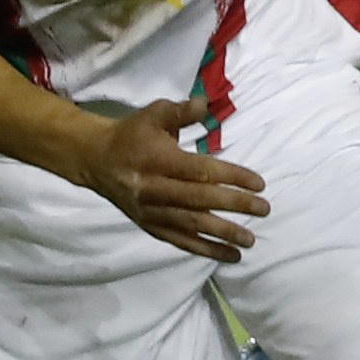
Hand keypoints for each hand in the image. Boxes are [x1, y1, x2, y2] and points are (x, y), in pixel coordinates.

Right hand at [82, 97, 268, 261]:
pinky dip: (204, 249)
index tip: (259, 184)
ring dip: (223, 234)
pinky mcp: (149, 225)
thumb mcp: (155, 114)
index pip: (201, 171)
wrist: (95, 159)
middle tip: (264, 210)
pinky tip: (228, 255)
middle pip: (200, 200)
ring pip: (191, 225)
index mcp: (158, 160)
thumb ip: (182, 111)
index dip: (233, 177)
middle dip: (235, 206)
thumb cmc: (132, 134)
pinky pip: (179, 240)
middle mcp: (153, 189)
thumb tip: (206, 103)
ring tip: (250, 241)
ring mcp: (150, 211)